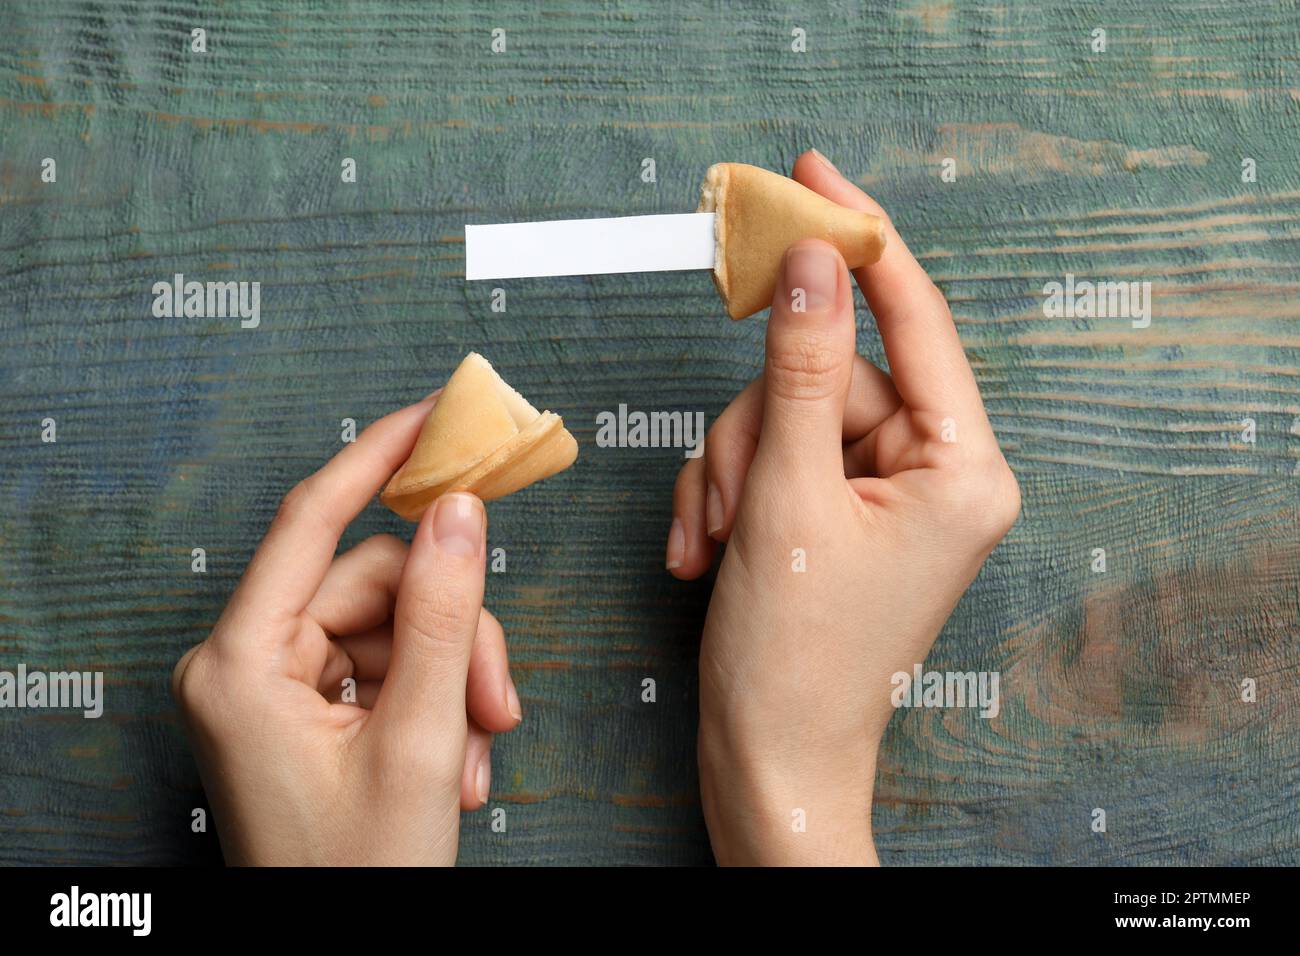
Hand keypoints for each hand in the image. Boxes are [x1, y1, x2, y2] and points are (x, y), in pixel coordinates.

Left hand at [172, 395, 520, 865]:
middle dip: (453, 637)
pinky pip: (386, 667)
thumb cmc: (360, 874)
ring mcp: (272, 688)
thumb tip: (460, 511)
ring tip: (476, 755)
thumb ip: (445, 616)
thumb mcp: (421, 740)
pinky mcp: (302, 711)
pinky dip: (434, 705)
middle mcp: (244, 663)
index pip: (313, 519)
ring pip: (394, 628)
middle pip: (377, 587)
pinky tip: (455, 765)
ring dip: (452, 683)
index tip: (434, 412)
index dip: (379, 457)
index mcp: (240, 663)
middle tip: (499, 705)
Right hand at [667, 150, 1019, 864]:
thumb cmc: (795, 659)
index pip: (914, 320)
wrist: (768, 763)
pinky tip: (711, 554)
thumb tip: (813, 263)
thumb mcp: (787, 496)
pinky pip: (768, 456)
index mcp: (962, 467)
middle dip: (754, 427)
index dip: (861, 240)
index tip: (814, 175)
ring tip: (717, 544)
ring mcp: (882, 495)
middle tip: (730, 500)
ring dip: (729, 471)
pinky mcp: (836, 513)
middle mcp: (935, 473)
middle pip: (823, 374)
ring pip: (782, 415)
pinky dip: (727, 495)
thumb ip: (798, 370)